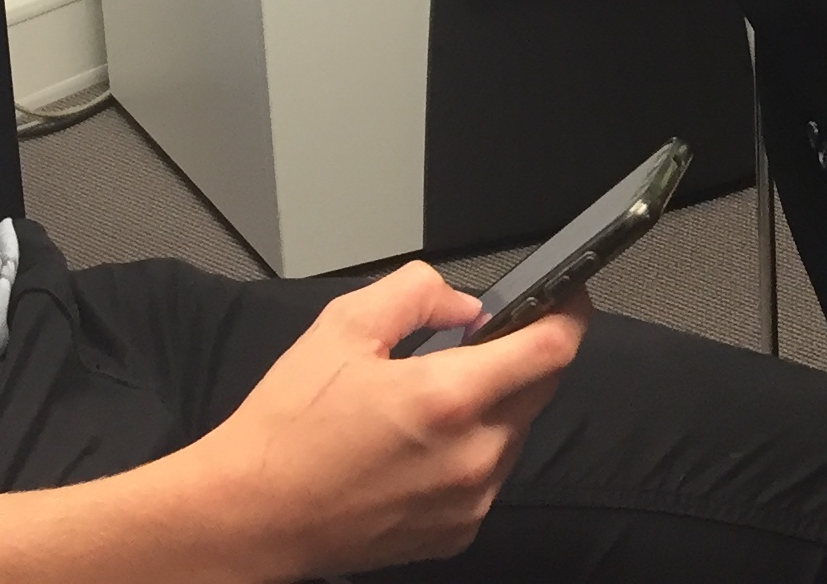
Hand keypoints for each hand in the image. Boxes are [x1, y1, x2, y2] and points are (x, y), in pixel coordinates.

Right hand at [186, 264, 582, 575]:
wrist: (256, 513)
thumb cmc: (290, 426)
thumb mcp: (342, 327)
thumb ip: (415, 294)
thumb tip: (463, 304)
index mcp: (447, 398)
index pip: (550, 350)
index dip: (570, 313)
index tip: (569, 295)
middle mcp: (472, 457)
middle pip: (539, 389)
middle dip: (522, 355)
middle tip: (479, 338)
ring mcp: (469, 502)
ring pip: (514, 433)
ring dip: (494, 404)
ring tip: (429, 396)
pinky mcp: (457, 532)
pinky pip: (489, 476)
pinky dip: (473, 448)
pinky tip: (419, 442)